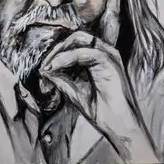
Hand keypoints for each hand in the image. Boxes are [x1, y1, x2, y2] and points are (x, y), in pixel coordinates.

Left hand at [40, 31, 148, 158]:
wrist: (119, 127)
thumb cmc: (102, 112)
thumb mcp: (74, 92)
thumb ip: (61, 79)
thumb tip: (44, 70)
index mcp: (98, 58)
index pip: (74, 43)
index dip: (57, 52)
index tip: (43, 67)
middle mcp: (105, 53)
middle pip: (76, 37)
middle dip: (57, 49)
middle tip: (45, 64)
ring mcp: (109, 55)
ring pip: (79, 40)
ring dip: (60, 52)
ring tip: (48, 66)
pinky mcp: (110, 61)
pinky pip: (84, 52)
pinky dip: (67, 58)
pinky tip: (56, 67)